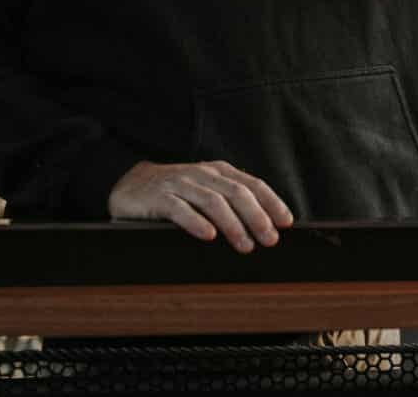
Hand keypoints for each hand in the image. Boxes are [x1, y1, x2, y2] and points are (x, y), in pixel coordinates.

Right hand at [108, 160, 293, 250]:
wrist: (130, 184)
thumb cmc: (175, 192)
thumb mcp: (206, 191)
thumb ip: (230, 201)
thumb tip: (264, 227)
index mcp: (219, 172)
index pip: (252, 184)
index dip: (271, 202)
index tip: (286, 223)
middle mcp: (202, 174)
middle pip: (236, 193)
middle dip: (256, 217)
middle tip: (269, 239)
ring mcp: (180, 184)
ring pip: (212, 202)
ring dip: (232, 224)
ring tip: (245, 245)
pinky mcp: (158, 197)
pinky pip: (179, 209)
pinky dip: (196, 222)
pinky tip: (208, 236)